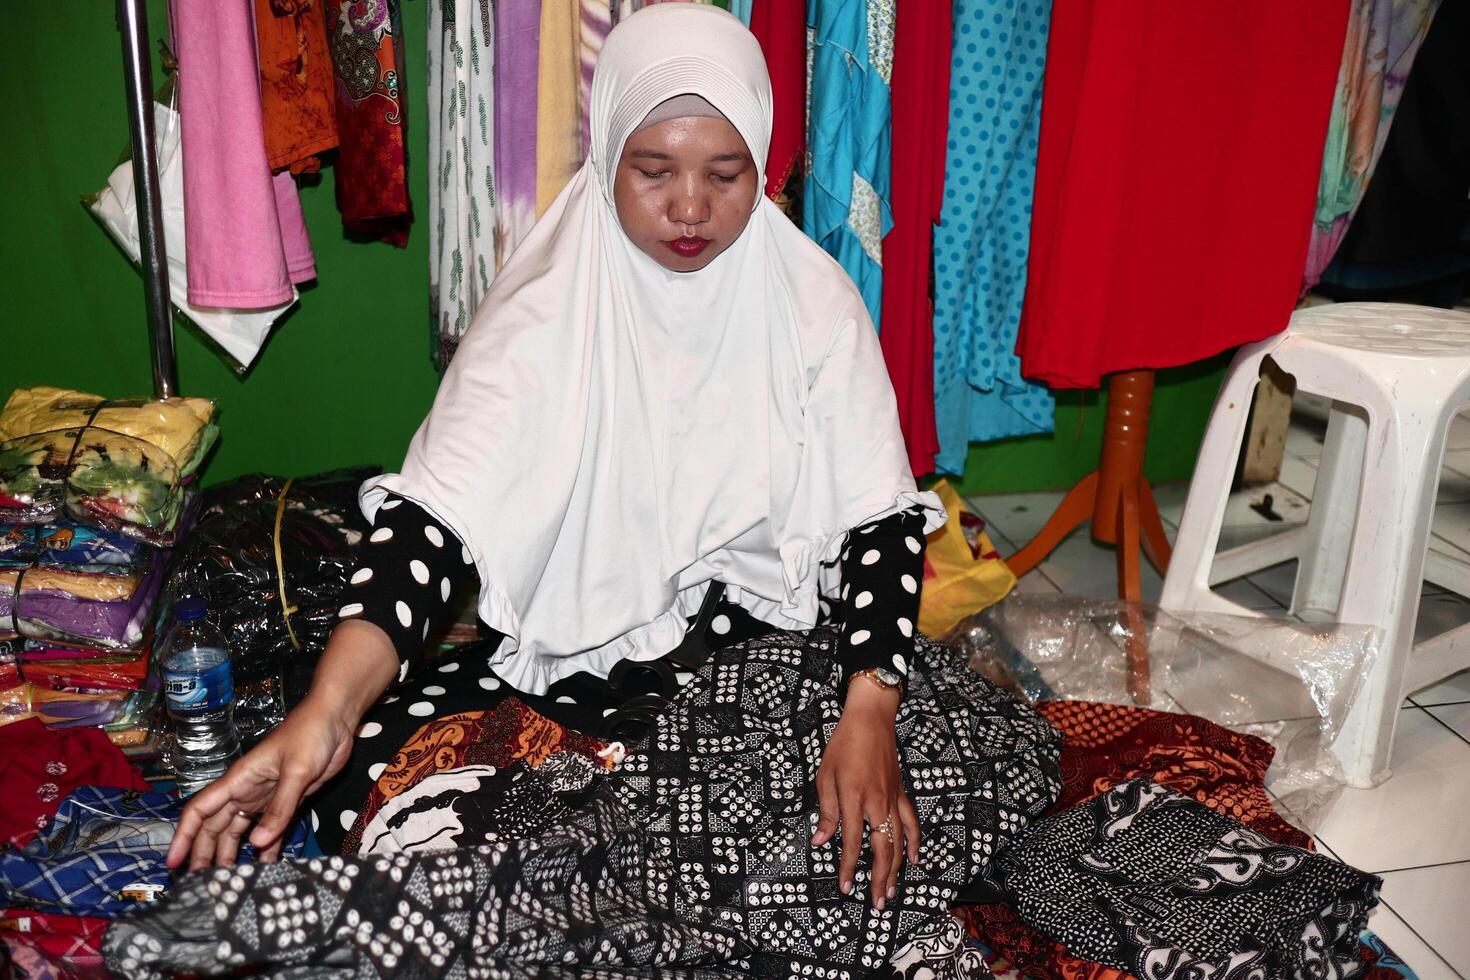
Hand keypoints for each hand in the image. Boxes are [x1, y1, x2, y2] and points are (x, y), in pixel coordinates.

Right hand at [165, 696, 353, 870]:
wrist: (335, 720)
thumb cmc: (310, 735)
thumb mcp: (297, 771)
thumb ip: (280, 808)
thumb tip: (257, 844)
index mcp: (239, 780)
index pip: (200, 810)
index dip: (184, 836)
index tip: (174, 862)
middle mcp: (246, 791)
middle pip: (215, 827)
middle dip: (205, 854)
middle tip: (201, 884)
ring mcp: (265, 797)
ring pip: (239, 830)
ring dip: (232, 854)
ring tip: (229, 881)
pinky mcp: (286, 801)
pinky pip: (270, 829)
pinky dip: (267, 847)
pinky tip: (265, 866)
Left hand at [811, 676, 920, 909]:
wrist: (871, 719)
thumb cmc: (844, 745)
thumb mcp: (825, 776)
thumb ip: (826, 812)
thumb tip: (821, 841)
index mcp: (854, 799)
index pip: (852, 842)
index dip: (847, 867)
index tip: (845, 887)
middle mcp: (877, 803)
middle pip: (882, 850)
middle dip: (879, 880)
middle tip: (876, 904)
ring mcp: (893, 800)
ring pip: (899, 842)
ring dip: (896, 870)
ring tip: (892, 893)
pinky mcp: (902, 794)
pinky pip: (911, 823)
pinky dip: (914, 842)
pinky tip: (914, 860)